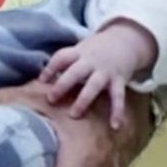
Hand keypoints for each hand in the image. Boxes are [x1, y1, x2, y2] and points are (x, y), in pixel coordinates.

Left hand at [41, 21, 156, 128]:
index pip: (62, 57)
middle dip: (62, 85)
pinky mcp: (119, 80)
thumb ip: (65, 63)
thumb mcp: (79, 50)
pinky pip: (118, 97)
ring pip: (94, 86)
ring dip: (83, 100)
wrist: (125, 40)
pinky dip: (117, 111)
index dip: (50, 68)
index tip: (41, 80)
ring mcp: (105, 71)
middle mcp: (91, 61)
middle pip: (75, 72)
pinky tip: (115, 125)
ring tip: (74, 115)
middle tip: (50, 99)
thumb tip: (43, 79)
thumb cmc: (95, 50)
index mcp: (79, 53)